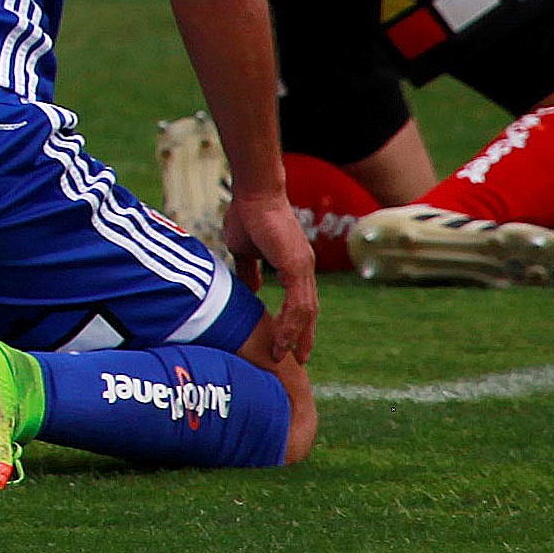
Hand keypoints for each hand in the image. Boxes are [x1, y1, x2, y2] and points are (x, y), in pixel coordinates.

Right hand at [222, 188, 318, 364]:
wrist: (253, 193)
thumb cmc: (247, 215)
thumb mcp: (245, 251)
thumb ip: (250, 271)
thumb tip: (250, 290)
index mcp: (294, 264)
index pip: (300, 300)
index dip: (296, 323)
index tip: (289, 342)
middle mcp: (304, 268)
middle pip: (308, 311)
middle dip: (303, 336)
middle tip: (297, 359)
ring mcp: (303, 267)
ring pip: (305, 312)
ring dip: (295, 336)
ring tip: (286, 355)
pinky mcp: (297, 266)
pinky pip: (298, 303)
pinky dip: (291, 324)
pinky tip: (283, 338)